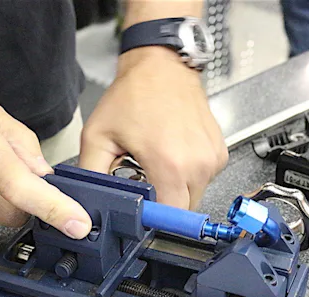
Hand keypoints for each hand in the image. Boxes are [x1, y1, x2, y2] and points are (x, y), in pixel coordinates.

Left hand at [79, 47, 227, 208]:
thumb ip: (92, 174)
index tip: (145, 212)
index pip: (171, 217)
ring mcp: (212, 158)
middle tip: (147, 179)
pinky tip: (175, 152)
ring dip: (177, 187)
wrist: (161, 66)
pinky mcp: (219, 152)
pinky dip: (189, 173)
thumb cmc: (135, 94)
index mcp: (170, 164)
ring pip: (195, 194)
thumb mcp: (98, 136)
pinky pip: (204, 178)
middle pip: (184, 209)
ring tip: (160, 161)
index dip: (155, 218)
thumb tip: (89, 200)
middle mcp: (197, 163)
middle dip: (164, 202)